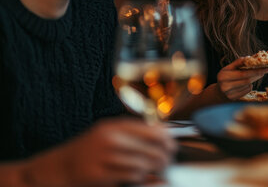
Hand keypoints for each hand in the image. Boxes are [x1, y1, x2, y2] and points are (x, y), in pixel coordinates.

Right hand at [23, 118, 176, 186]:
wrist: (57, 168)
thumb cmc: (87, 151)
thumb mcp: (107, 133)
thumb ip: (132, 132)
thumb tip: (162, 132)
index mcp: (114, 126)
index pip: (152, 129)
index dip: (166, 139)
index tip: (172, 145)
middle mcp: (110, 139)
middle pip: (151, 148)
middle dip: (164, 157)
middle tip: (166, 161)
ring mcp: (104, 158)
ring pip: (144, 164)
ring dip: (153, 169)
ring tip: (156, 170)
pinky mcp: (100, 176)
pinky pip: (131, 177)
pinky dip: (140, 178)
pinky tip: (140, 177)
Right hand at [217, 58, 267, 99]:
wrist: (219, 92)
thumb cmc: (226, 77)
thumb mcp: (228, 68)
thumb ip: (238, 62)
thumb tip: (249, 58)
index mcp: (223, 75)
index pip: (243, 73)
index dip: (255, 70)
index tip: (264, 67)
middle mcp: (225, 85)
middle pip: (247, 80)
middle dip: (257, 74)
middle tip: (265, 70)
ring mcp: (229, 93)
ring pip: (248, 85)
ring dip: (254, 79)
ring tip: (257, 74)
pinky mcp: (233, 99)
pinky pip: (246, 91)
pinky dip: (249, 86)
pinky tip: (248, 83)